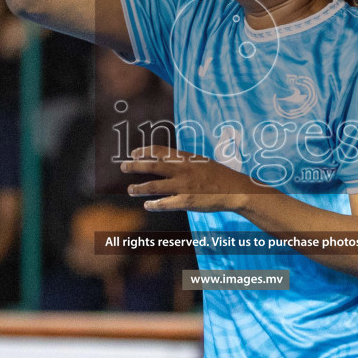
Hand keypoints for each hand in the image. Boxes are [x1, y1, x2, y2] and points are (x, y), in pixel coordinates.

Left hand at [122, 146, 255, 212]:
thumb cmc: (219, 176)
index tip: (134, 153)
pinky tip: (147, 205)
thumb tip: (168, 162)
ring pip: (154, 186)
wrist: (235, 190)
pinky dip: (154, 205)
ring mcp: (183, 186)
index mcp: (186, 158)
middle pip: (152, 166)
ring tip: (130, 189)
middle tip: (123, 167)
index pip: (159, 151)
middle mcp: (182, 170)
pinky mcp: (186, 201)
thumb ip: (184, 162)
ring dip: (139, 188)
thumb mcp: (201, 162)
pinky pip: (165, 204)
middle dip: (135, 166)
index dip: (144, 151)